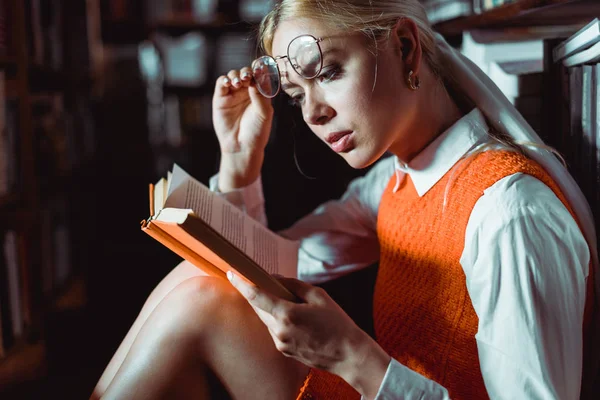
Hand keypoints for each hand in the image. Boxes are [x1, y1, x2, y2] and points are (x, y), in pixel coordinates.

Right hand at [212, 67, 273, 189]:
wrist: (242, 146)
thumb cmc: (256, 132)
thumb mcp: (264, 113)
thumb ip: (261, 96)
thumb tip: (254, 81)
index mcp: (260, 93)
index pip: (260, 76)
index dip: (260, 70)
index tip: (261, 68)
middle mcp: (247, 91)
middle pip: (246, 72)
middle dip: (247, 72)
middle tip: (248, 78)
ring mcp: (233, 94)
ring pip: (234, 75)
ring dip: (236, 75)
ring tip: (239, 83)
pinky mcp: (221, 98)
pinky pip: (221, 83)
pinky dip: (223, 80)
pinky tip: (228, 83)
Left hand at [227, 272, 390, 397]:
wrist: (348, 354)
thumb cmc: (337, 323)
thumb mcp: (319, 296)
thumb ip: (294, 285)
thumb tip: (274, 278)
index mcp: (287, 314)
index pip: (256, 296)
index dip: (241, 284)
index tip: (232, 273)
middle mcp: (279, 330)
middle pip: (258, 307)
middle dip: (258, 294)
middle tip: (262, 282)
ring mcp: (280, 343)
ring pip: (266, 319)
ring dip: (271, 308)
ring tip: (293, 305)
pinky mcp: (283, 350)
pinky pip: (274, 330)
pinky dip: (279, 320)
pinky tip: (298, 320)